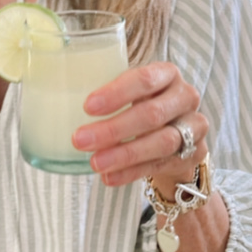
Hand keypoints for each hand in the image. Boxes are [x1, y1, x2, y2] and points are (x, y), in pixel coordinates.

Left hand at [73, 61, 208, 193]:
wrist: (179, 133)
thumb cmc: (144, 105)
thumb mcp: (132, 91)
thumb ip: (108, 92)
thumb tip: (57, 94)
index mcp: (167, 74)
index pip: (145, 79)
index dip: (116, 93)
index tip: (87, 107)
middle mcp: (185, 96)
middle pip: (151, 114)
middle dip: (113, 129)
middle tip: (80, 139)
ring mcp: (194, 126)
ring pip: (160, 142)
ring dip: (124, 154)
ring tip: (94, 163)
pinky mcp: (192, 154)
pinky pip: (160, 165)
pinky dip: (132, 173)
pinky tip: (109, 177)